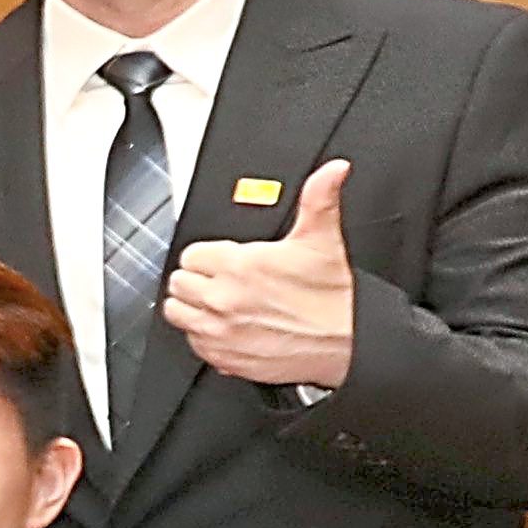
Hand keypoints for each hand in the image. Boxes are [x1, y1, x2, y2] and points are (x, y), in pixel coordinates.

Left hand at [158, 160, 360, 392]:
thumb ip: (319, 198)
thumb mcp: (323, 239)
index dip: (208, 254)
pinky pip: (192, 343)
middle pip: (179, 282)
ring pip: (177, 312)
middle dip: (197, 278)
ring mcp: (220, 331)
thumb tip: (332, 170)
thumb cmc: (334, 297)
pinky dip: (204, 336)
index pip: (191, 254)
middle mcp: (223, 299)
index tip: (224, 259)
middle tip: (221, 280)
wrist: (350, 342)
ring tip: (218, 302)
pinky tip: (226, 327)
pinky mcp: (224, 357)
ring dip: (193, 306)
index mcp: (239, 266)